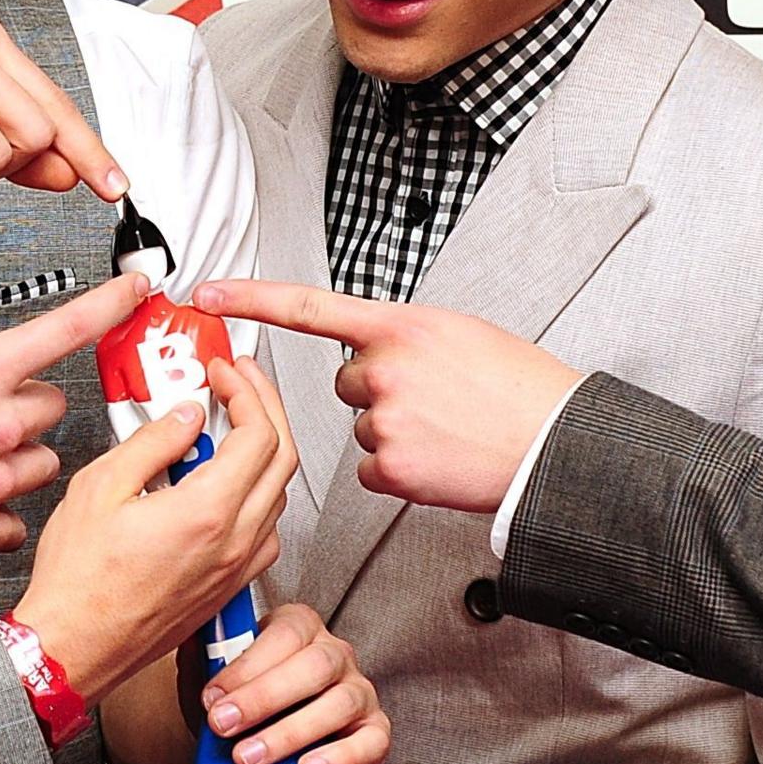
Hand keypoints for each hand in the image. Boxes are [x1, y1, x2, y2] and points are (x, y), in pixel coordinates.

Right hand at [16, 352, 296, 693]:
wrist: (72, 647)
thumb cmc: (77, 583)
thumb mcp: (100, 488)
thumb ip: (152, 442)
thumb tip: (184, 416)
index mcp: (205, 512)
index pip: (259, 433)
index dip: (247, 390)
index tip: (224, 372)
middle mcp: (232, 543)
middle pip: (282, 458)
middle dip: (266, 408)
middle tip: (240, 384)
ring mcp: (235, 569)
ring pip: (278, 495)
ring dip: (264, 451)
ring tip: (229, 427)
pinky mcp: (228, 588)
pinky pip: (265, 532)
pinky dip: (257, 495)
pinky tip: (226, 486)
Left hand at [194, 279, 583, 515]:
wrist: (554, 443)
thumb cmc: (520, 389)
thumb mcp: (461, 335)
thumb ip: (408, 337)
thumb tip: (379, 350)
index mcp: (401, 326)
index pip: (308, 306)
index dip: (250, 298)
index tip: (208, 295)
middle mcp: (384, 370)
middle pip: (347, 383)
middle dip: (379, 391)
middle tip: (433, 399)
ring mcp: (384, 419)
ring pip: (363, 427)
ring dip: (395, 430)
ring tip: (447, 428)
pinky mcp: (390, 467)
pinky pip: (373, 468)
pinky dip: (400, 468)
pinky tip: (438, 457)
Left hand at [200, 605, 387, 763]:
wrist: (265, 749)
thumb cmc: (242, 709)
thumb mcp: (213, 678)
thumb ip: (200, 654)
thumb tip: (184, 630)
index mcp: (299, 628)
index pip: (283, 634)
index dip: (247, 667)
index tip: (211, 698)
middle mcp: (336, 654)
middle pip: (314, 666)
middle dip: (264, 698)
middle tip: (224, 727)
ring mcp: (360, 692)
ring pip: (339, 704)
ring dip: (290, 733)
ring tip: (251, 758)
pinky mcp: (375, 733)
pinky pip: (370, 742)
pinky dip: (339, 758)